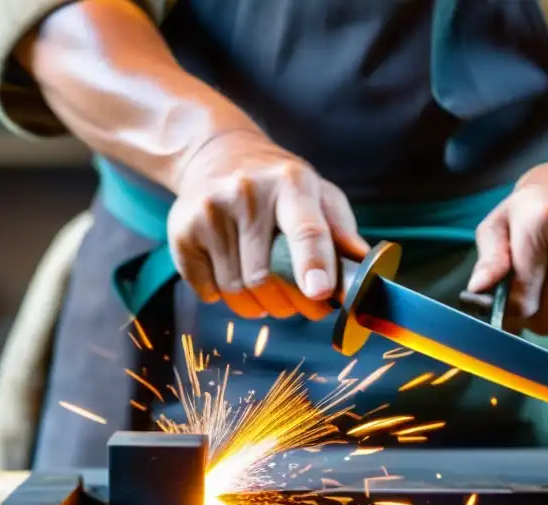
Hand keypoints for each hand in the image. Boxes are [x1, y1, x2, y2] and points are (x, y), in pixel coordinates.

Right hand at [166, 129, 369, 319]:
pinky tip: (235, 277)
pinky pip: (207, 290)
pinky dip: (225, 298)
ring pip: (237, 289)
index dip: (314, 265)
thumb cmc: (279, 185)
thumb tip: (366, 271)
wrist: (216, 155)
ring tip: (270, 294)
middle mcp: (246, 193)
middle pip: (267, 276)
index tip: (321, 293)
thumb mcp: (319, 194)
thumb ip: (342, 233)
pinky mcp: (181, 230)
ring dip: (260, 306)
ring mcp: (209, 211)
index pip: (305, 229)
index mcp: (291, 184)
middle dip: (291, 304)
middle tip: (302, 305)